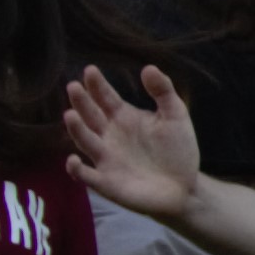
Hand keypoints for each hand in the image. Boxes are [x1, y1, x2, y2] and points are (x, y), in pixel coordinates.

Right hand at [61, 64, 209, 220]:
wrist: (184, 187)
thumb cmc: (178, 150)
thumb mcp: (175, 115)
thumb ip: (163, 91)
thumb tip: (148, 67)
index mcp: (124, 117)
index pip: (106, 97)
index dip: (97, 85)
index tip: (90, 70)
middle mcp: (109, 135)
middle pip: (91, 116)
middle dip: (82, 102)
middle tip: (73, 86)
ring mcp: (106, 159)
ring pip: (85, 141)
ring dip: (76, 129)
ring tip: (70, 115)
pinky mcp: (106, 182)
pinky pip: (86, 175)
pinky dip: (77, 170)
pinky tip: (73, 160)